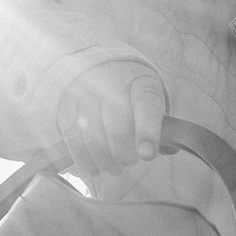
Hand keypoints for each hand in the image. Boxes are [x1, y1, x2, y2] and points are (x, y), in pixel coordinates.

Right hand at [53, 62, 166, 176]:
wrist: (101, 67)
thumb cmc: (132, 94)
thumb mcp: (152, 101)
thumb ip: (161, 127)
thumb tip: (168, 149)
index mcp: (141, 86)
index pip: (146, 107)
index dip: (147, 132)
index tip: (147, 155)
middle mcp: (112, 86)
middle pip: (116, 126)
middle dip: (124, 154)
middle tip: (128, 162)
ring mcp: (86, 94)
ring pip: (93, 134)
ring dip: (104, 159)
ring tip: (113, 168)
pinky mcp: (66, 105)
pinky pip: (73, 137)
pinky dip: (84, 158)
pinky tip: (95, 168)